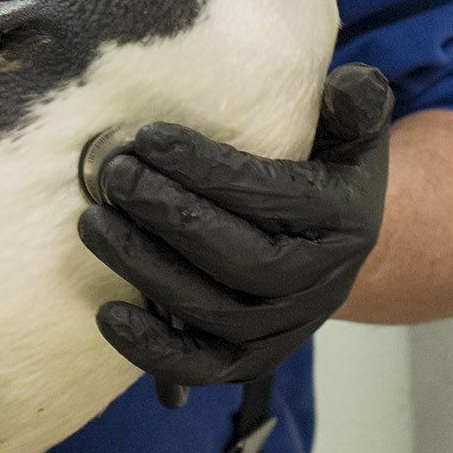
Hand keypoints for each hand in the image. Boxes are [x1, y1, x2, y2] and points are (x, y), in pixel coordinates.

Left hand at [78, 63, 392, 404]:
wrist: (335, 237)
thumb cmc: (327, 165)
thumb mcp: (353, 127)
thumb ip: (356, 100)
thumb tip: (353, 85)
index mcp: (346, 219)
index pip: (274, 197)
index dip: (209, 169)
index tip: (150, 137)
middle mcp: (322, 283)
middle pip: (242, 261)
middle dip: (169, 215)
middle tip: (115, 174)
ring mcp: (288, 327)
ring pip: (215, 313)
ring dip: (147, 269)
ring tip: (96, 221)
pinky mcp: (255, 358)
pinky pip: (205, 367)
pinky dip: (155, 351)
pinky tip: (108, 312)